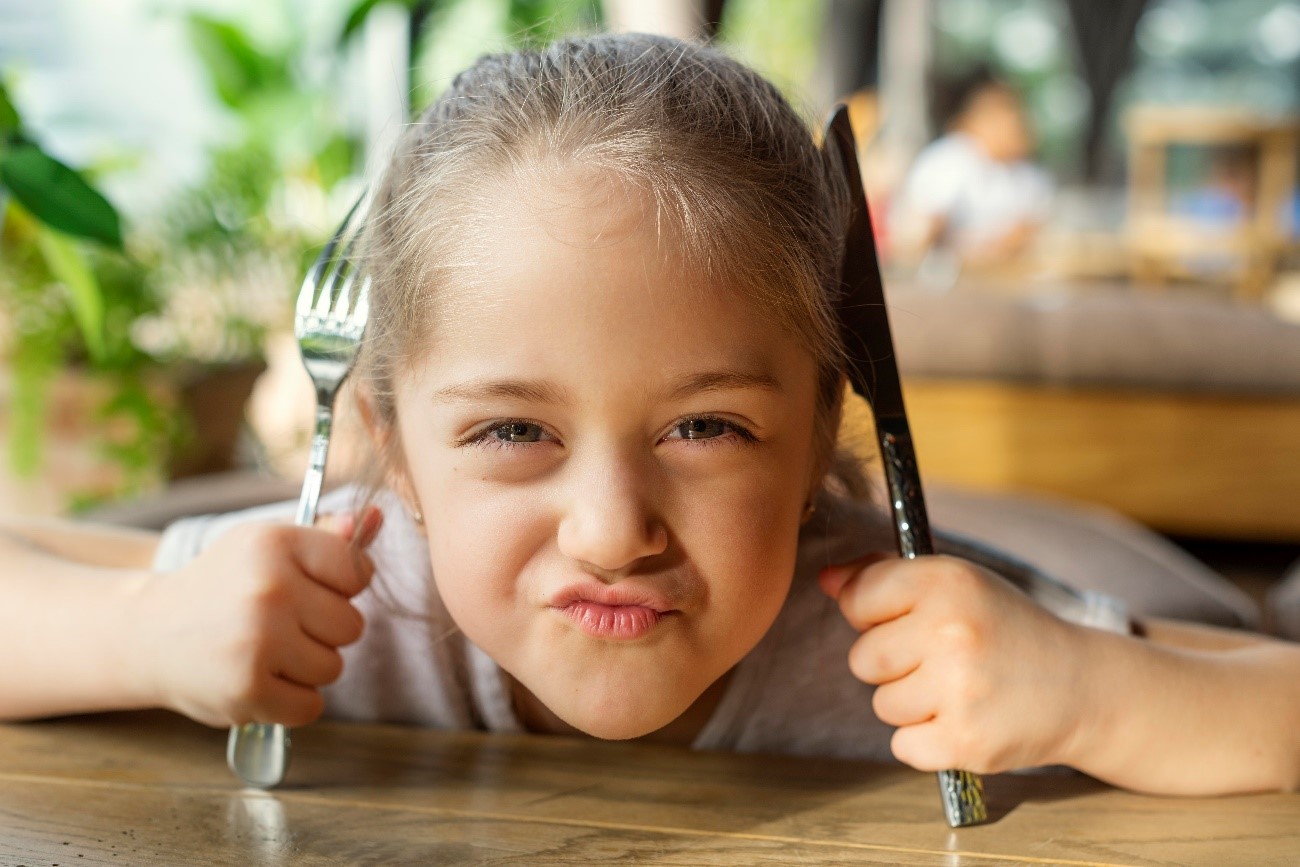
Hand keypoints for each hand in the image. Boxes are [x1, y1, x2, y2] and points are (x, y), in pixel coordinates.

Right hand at [126, 507, 381, 727]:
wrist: (147, 633)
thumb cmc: (223, 586)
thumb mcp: (266, 547)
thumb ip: (326, 537)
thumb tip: (377, 518)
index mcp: (276, 543)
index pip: (359, 571)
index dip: (343, 587)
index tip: (312, 589)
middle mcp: (269, 587)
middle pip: (352, 626)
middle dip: (324, 632)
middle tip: (280, 625)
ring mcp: (258, 639)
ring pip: (333, 667)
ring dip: (307, 668)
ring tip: (265, 651)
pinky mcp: (248, 688)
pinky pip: (310, 706)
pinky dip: (291, 703)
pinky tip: (260, 680)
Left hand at [819, 553, 1095, 774]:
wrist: (1080, 686)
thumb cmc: (1004, 628)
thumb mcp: (956, 584)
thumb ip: (885, 576)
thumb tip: (826, 581)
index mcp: (945, 581)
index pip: (857, 599)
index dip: (873, 615)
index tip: (907, 621)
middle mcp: (950, 631)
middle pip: (861, 659)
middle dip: (891, 665)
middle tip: (939, 661)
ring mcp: (958, 689)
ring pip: (881, 705)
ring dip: (911, 704)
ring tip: (958, 689)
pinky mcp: (965, 742)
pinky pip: (902, 745)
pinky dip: (926, 741)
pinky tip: (963, 719)